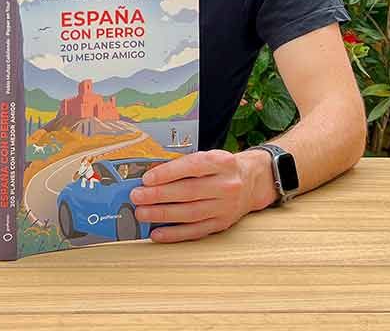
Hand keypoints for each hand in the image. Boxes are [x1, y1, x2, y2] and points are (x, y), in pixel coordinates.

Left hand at [129, 150, 256, 242]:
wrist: (252, 181)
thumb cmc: (222, 167)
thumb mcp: (209, 156)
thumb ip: (184, 164)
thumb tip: (151, 176)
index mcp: (221, 162)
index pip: (192, 167)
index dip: (168, 173)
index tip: (147, 179)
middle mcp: (226, 185)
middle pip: (188, 192)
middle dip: (159, 195)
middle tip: (137, 197)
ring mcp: (225, 207)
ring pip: (190, 213)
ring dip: (162, 215)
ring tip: (142, 213)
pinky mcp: (222, 223)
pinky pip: (196, 231)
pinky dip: (174, 233)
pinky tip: (157, 233)